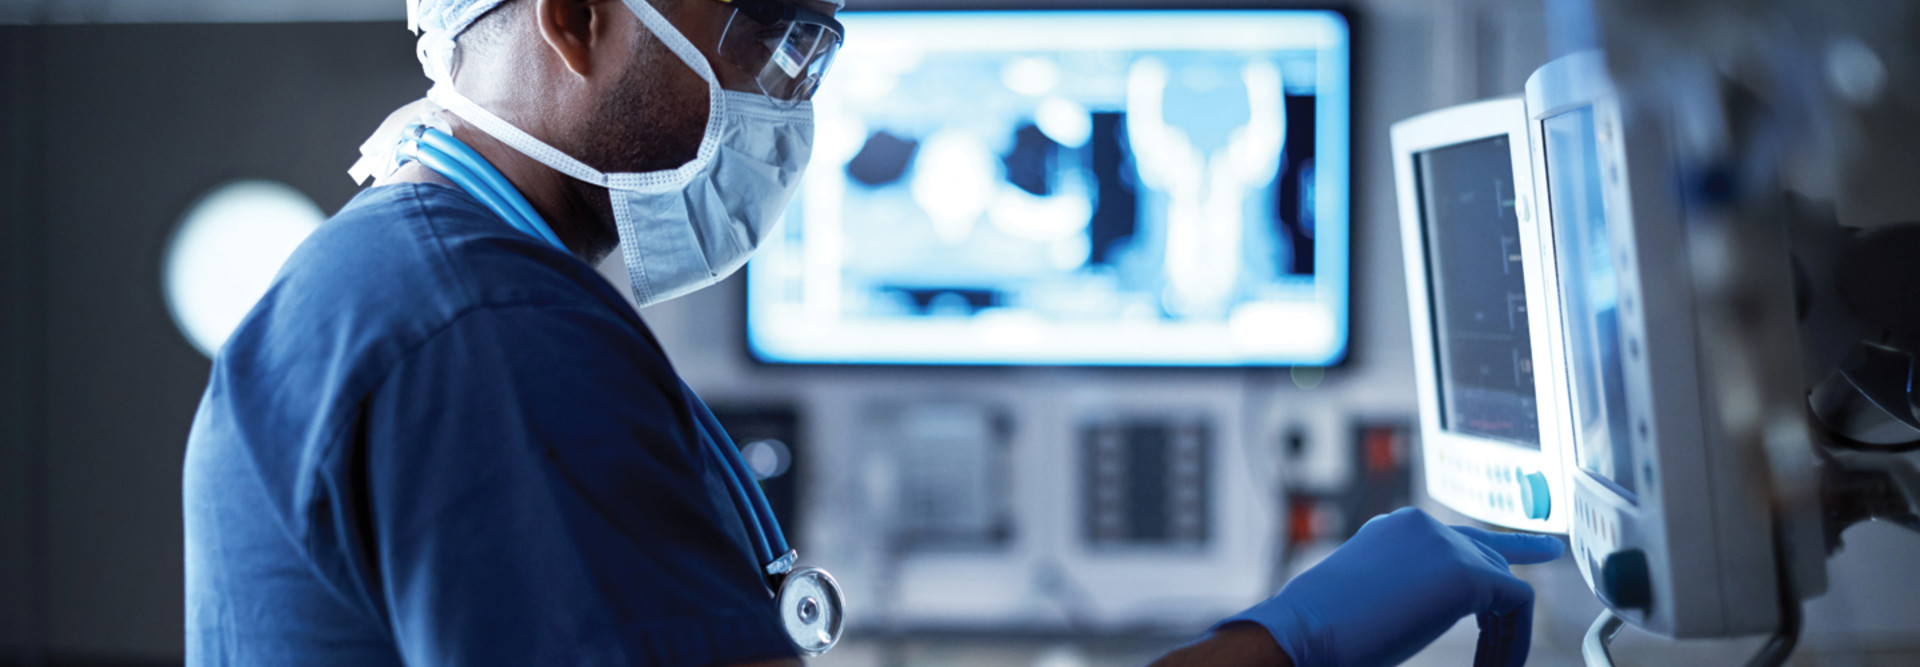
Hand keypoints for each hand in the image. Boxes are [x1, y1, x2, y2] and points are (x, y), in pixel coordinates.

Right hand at [1218, 507, 1564, 666]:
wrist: (1304, 631)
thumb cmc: (1323, 630)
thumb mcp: (1372, 597)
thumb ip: (1409, 589)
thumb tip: (1433, 606)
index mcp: (1395, 528)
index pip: (1458, 537)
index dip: (1503, 549)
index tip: (1538, 551)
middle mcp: (1422, 525)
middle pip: (1490, 557)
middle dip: (1510, 598)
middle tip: (1517, 638)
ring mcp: (1444, 542)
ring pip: (1505, 584)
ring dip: (1504, 635)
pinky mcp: (1465, 571)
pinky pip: (1515, 604)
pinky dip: (1512, 642)